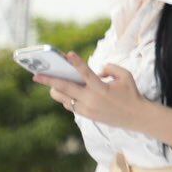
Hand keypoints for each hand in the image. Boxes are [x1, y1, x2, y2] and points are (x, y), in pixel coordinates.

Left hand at [35, 56, 163, 137]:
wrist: (136, 117)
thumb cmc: (131, 93)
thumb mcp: (126, 76)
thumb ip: (110, 68)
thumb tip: (96, 70)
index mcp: (102, 88)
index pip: (86, 73)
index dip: (77, 63)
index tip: (68, 54)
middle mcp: (91, 99)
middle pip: (65, 88)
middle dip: (49, 80)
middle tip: (35, 75)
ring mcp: (87, 109)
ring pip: (63, 98)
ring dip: (56, 89)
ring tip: (51, 83)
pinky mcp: (86, 115)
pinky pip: (69, 105)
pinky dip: (67, 97)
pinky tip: (66, 92)